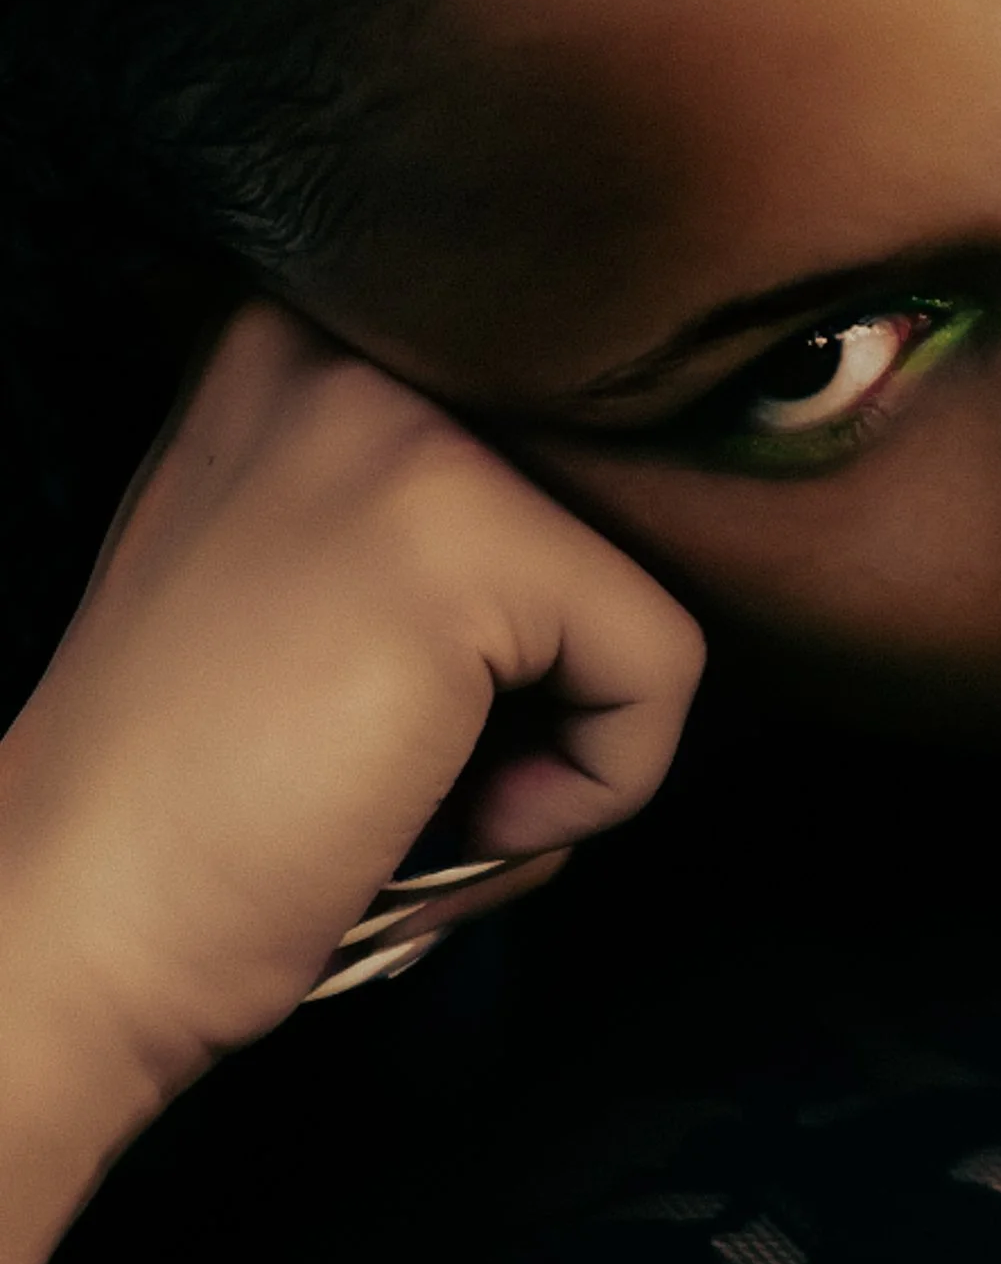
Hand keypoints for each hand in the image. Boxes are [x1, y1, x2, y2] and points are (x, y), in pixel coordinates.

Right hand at [0, 297, 703, 1095]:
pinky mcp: (461, 541)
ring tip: (413, 780)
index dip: (528, 597)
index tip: (404, 684)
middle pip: (608, 504)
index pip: (551, 432)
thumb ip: (432, 506)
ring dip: (567, 730)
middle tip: (405, 753)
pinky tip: (451, 813)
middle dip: (550, 663)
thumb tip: (644, 510)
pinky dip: (597, 786)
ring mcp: (398, 429)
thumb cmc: (208, 792)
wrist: (74, 928)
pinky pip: (662, 667)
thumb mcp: (300, 568)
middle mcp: (343, 344)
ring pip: (642, 586)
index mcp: (296, 335)